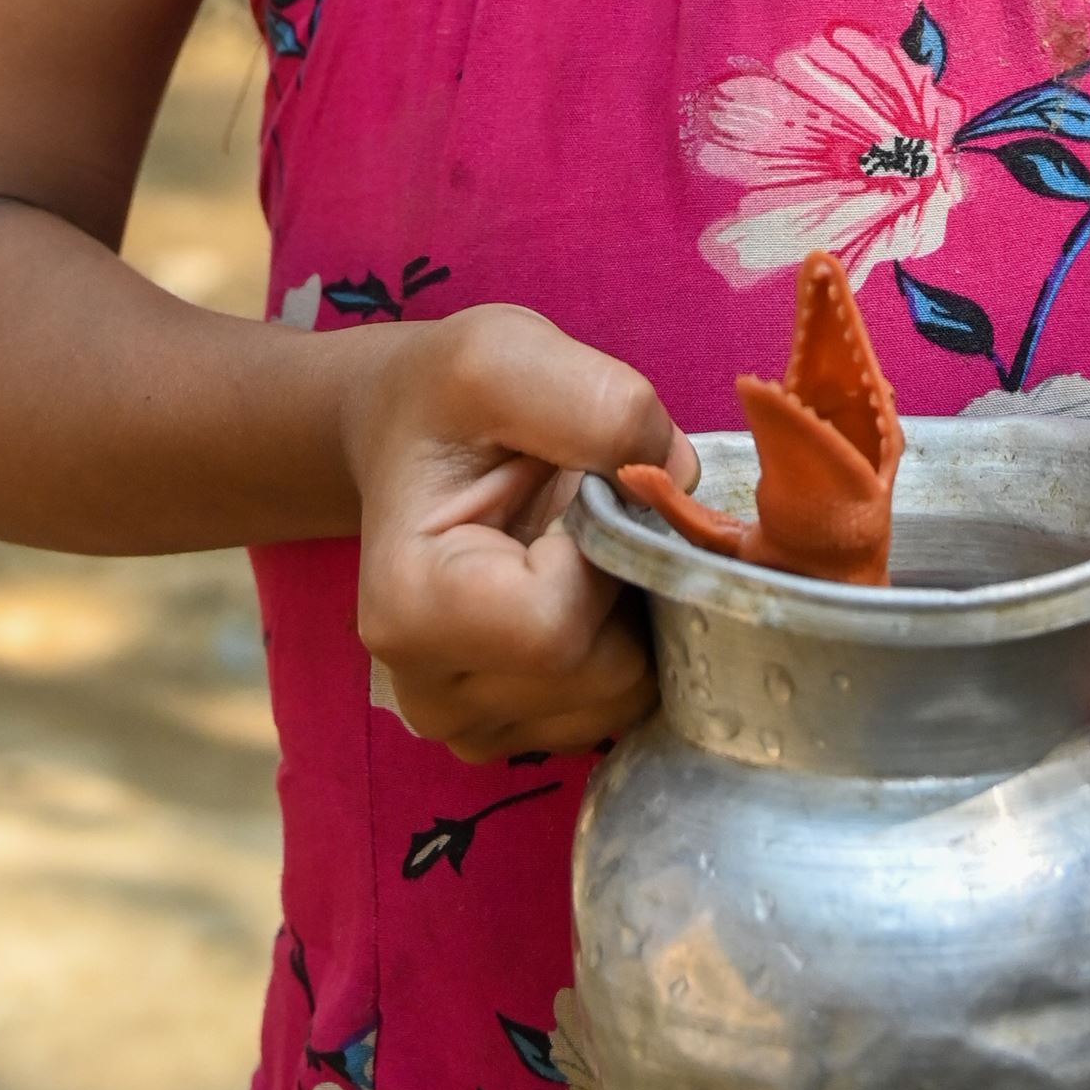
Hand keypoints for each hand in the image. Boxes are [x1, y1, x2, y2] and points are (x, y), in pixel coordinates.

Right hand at [341, 303, 694, 760]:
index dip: (603, 555)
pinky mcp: (514, 734)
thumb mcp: (507, 355)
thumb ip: (600, 405)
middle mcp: (430, 693)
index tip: (577, 490)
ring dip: (632, 616)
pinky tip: (588, 587)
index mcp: (408, 608)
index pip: (555, 630)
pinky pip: (617, 709)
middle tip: (590, 512)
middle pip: (602, 678)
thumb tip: (680, 480)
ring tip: (585, 546)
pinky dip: (625, 645)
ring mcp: (470, 727)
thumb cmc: (449, 397)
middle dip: (629, 585)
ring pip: (621, 701)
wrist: (413, 433)